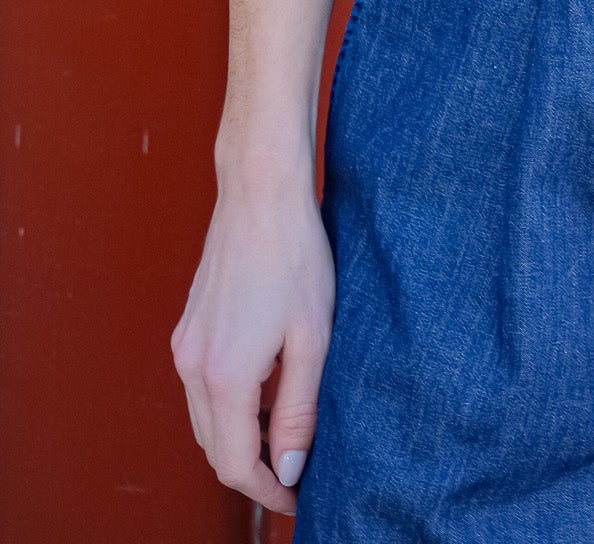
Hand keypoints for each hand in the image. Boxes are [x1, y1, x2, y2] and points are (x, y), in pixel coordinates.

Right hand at [171, 176, 334, 514]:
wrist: (260, 193)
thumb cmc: (294, 256)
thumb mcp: (312, 338)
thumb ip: (299, 409)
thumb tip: (290, 467)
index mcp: (224, 376)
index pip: (235, 465)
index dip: (267, 491)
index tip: (299, 497)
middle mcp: (192, 367)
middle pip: (215, 449)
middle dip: (254, 469)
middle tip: (298, 469)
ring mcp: (184, 346)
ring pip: (205, 421)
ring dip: (240, 438)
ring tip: (287, 432)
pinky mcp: (187, 329)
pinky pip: (201, 389)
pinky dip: (229, 406)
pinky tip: (267, 390)